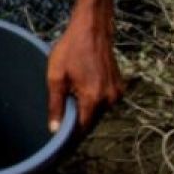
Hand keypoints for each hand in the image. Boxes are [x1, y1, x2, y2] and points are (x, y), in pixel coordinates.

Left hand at [46, 11, 123, 133]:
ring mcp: (117, 92)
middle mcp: (109, 99)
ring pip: (97, 111)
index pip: (82, 129)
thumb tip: (54, 130)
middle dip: (75, 122)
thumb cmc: (70, 50)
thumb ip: (56, 105)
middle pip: (90, 120)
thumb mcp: (56, 77)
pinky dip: (92, 100)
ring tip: (69, 96)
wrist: (92, 29)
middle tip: (58, 120)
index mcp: (93, 98)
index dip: (69, 137)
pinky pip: (104, 101)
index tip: (58, 144)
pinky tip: (81, 88)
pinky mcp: (119, 86)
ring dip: (84, 109)